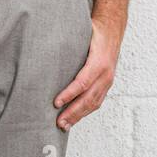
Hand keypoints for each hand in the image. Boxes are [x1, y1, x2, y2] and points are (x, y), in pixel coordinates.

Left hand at [53, 14, 120, 129]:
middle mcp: (105, 74)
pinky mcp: (107, 85)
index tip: (56, 103)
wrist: (112, 31)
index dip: (69, 94)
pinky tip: (75, 118)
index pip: (82, 82)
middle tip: (59, 123)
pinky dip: (85, 111)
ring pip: (94, 103)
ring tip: (64, 126)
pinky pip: (97, 101)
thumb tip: (44, 51)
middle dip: (73, 112)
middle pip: (88, 98)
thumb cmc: (93, 32)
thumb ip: (68, 46)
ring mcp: (108, 81)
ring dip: (78, 116)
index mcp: (99, 62)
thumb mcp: (81, 36)